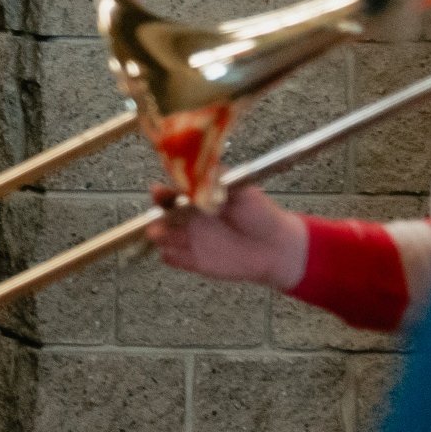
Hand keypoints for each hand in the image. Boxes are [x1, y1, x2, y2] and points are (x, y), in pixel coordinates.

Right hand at [146, 181, 310, 290]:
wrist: (275, 245)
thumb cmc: (260, 215)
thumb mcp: (243, 190)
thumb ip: (220, 180)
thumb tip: (201, 170)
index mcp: (197, 199)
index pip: (171, 192)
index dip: (163, 192)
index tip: (159, 191)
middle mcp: (189, 217)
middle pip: (160, 213)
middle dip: (155, 213)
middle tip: (160, 215)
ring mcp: (189, 239)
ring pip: (160, 236)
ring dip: (157, 234)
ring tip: (161, 234)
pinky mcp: (193, 260)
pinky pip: (171, 258)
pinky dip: (168, 256)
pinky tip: (173, 253)